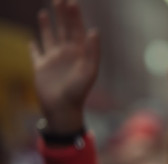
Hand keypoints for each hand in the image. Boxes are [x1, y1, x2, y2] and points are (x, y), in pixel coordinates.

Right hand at [29, 0, 99, 132]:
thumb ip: (92, 51)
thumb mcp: (89, 71)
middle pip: (64, 30)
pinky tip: (32, 40)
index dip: (75, 16)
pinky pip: (36, 54)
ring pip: (50, 38)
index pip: (77, 30)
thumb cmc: (78, 92)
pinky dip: (34, 46)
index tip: (71, 2)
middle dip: (62, 15)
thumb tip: (94, 30)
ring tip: (45, 11)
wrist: (63, 109)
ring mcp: (53, 61)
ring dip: (48, 25)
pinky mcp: (41, 68)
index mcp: (79, 54)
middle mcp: (67, 55)